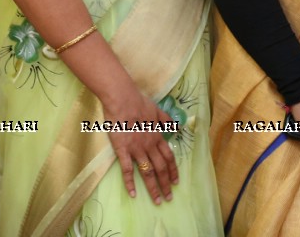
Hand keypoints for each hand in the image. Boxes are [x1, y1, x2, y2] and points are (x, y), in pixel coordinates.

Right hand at [100, 82, 179, 203]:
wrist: (122, 99)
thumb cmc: (139, 102)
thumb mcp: (158, 110)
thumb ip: (166, 120)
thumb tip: (176, 126)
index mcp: (158, 136)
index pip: (169, 157)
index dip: (173, 170)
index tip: (176, 182)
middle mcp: (150, 145)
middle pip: (161, 168)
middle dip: (166, 184)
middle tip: (169, 198)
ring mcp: (137, 149)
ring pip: (148, 172)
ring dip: (153, 188)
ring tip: (157, 201)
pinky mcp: (123, 150)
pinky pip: (127, 170)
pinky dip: (130, 183)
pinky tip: (133, 194)